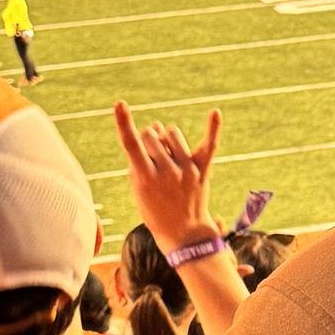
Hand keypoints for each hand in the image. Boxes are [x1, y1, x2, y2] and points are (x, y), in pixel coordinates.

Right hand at [113, 101, 222, 256]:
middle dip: (148, 139)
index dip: (124, 123)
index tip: (120, 104)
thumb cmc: (154, 207)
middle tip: (152, 157)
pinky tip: (214, 112)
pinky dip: (212, 128)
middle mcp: (168, 172)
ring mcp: (187, 170)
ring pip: (172, 133)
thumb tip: (157, 127)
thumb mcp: (138, 187)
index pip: (132, 145)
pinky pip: (209, 145)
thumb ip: (142, 157)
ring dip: (166, 138)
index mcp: (146, 177)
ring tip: (167, 154)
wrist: (182, 231)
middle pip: (152, 135)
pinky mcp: (203, 169)